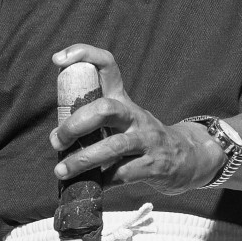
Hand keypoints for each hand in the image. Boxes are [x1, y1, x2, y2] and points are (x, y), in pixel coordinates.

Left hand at [50, 43, 223, 192]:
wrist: (185, 158)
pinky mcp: (152, 166)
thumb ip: (93, 122)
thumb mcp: (123, 120)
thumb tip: (56, 138)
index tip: (58, 60)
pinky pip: (121, 174)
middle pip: (105, 108)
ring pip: (113, 146)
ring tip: (61, 170)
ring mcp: (146, 140)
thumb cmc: (140, 139)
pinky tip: (88, 185)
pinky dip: (101, 181)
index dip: (84, 55)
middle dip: (76, 124)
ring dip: (83, 159)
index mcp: (123, 99)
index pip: (107, 65)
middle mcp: (134, 115)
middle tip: (57, 140)